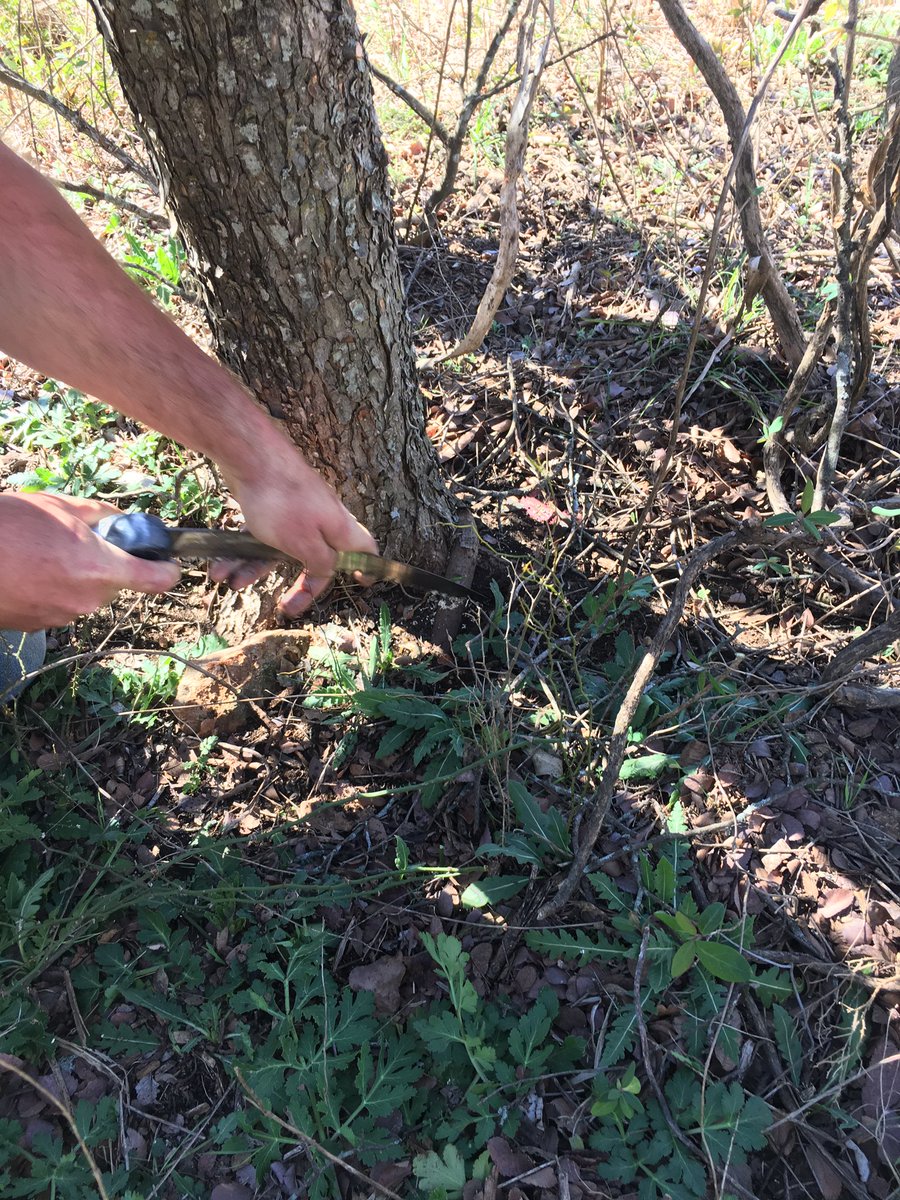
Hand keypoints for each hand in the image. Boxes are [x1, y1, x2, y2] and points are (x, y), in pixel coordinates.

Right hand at [0, 493, 180, 630]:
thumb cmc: (9, 525)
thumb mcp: (60, 506)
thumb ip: (100, 515)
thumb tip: (119, 520)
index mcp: (100, 569)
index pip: (156, 580)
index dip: (166, 569)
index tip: (166, 562)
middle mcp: (87, 599)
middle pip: (115, 585)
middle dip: (105, 564)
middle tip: (77, 542)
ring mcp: (61, 616)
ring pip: (85, 595)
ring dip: (74, 576)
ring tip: (41, 553)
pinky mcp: (37, 626)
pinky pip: (58, 604)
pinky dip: (51, 589)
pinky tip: (27, 570)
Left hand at [214, 443, 377, 615]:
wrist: (249, 455)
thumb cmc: (281, 500)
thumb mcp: (304, 543)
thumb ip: (321, 561)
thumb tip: (330, 570)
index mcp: (338, 528)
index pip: (366, 549)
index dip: (368, 567)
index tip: (363, 582)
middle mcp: (321, 519)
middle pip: (316, 557)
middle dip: (297, 583)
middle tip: (285, 606)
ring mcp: (295, 511)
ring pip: (279, 549)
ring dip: (254, 569)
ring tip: (229, 583)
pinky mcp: (271, 505)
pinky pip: (259, 536)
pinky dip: (240, 551)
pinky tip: (219, 565)